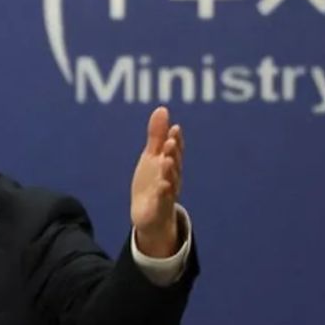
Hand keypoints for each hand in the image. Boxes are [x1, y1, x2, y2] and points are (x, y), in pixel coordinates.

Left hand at [130, 106, 183, 256]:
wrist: (149, 215)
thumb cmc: (152, 182)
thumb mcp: (152, 157)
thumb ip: (157, 135)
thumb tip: (162, 109)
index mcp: (169, 164)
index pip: (174, 150)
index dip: (175, 140)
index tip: (174, 128)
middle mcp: (171, 177)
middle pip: (174, 163)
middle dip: (173, 152)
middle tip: (170, 141)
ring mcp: (167, 193)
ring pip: (170, 181)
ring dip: (169, 170)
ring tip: (166, 160)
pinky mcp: (159, 207)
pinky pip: (163, 200)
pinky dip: (163, 193)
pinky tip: (162, 185)